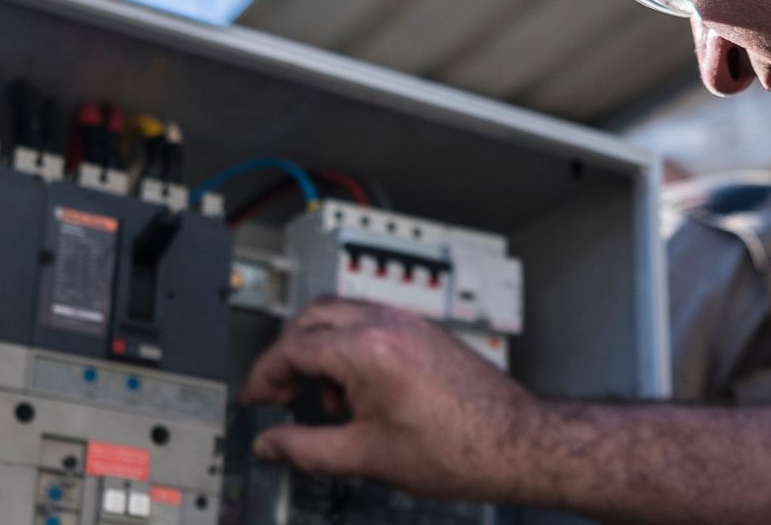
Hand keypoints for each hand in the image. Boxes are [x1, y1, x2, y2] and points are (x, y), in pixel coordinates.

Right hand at [241, 297, 537, 501]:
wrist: (515, 443)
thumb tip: (272, 445)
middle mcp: (390, 325)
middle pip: (312, 316)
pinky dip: (351, 348)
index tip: (255, 400)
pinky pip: (371, 323)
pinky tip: (360, 392)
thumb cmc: (460, 449)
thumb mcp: (365, 456)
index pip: (293, 347)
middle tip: (280, 394)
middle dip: (288, 354)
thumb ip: (305, 449)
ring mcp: (410, 324)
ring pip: (342, 314)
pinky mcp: (425, 332)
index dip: (264, 377)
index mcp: (369, 351)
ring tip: (329, 403)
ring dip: (320, 349)